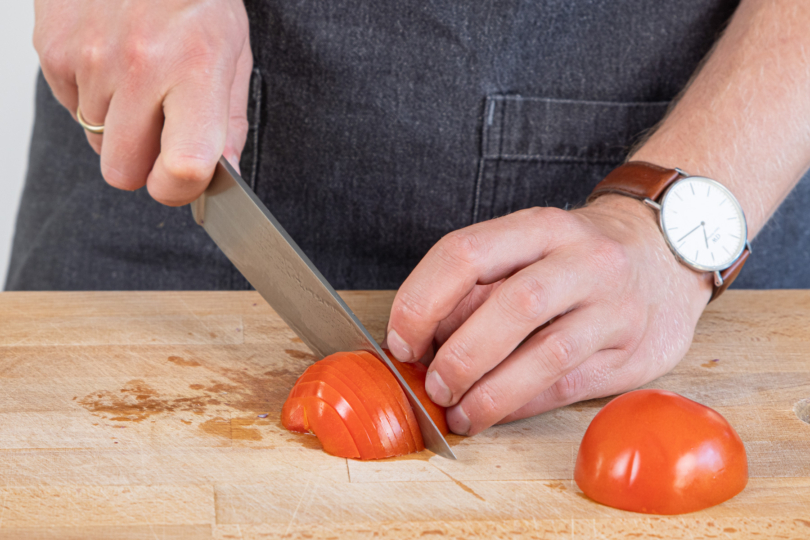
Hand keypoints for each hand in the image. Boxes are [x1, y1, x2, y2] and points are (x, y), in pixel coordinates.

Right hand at [34, 0, 251, 205]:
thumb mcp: (232, 53)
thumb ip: (230, 121)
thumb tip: (221, 175)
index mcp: (195, 68)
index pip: (182, 166)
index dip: (180, 189)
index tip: (184, 179)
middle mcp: (139, 66)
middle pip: (123, 174)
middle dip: (143, 166)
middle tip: (161, 130)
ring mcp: (88, 59)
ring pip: (97, 143)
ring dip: (119, 127)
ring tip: (140, 80)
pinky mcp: (53, 52)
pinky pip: (71, 109)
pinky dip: (93, 98)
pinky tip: (113, 62)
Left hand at [386, 195, 712, 435]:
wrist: (667, 252)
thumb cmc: (577, 257)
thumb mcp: (530, 247)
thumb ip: (482, 285)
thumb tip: (423, 341)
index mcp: (540, 226)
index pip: (464, 254)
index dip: (420, 303)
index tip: (401, 341)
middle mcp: (581, 258)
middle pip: (509, 305)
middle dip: (459, 355)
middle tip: (432, 384)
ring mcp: (613, 304)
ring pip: (544, 354)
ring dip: (490, 391)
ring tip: (459, 411)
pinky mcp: (633, 348)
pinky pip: (568, 384)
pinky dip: (523, 404)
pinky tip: (497, 413)